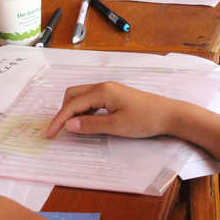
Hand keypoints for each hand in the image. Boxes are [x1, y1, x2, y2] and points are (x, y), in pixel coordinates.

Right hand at [44, 82, 177, 138]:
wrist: (169, 115)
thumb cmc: (145, 119)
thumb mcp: (116, 126)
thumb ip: (91, 125)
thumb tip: (69, 125)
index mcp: (102, 91)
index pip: (72, 105)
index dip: (59, 120)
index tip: (50, 133)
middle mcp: (103, 86)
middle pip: (73, 95)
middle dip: (64, 112)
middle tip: (60, 130)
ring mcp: (109, 90)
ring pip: (82, 96)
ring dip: (74, 111)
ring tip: (73, 128)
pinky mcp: (114, 95)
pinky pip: (92, 100)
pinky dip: (84, 110)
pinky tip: (88, 122)